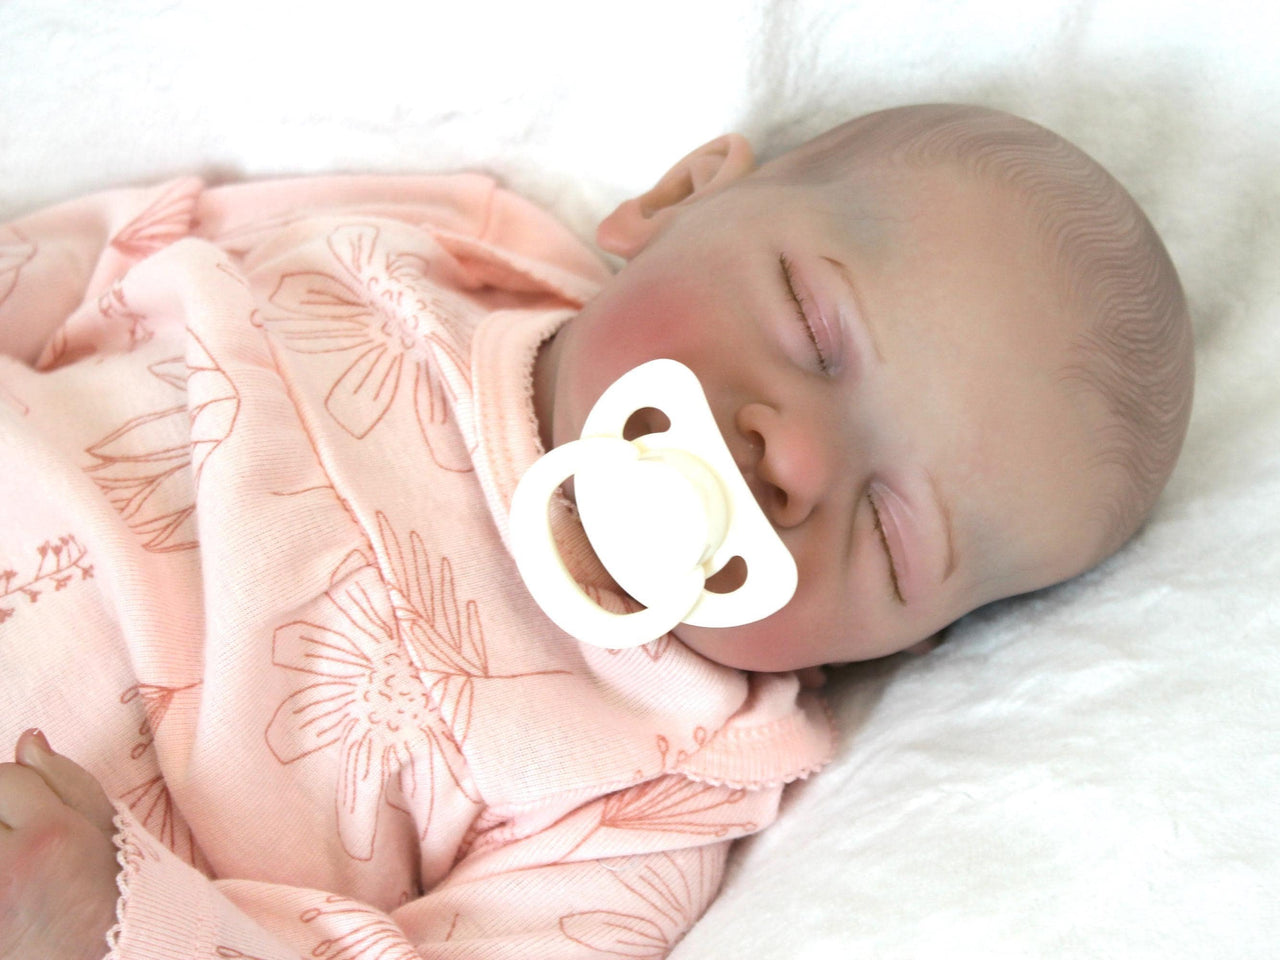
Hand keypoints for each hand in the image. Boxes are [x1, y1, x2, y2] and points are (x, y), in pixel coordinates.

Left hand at [0, 730, 119, 959]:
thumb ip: (63, 778)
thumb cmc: (111, 888)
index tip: (25, 803)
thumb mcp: (103, 827)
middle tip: (16, 825)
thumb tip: (26, 738)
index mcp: (49, 834)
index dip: (12, 784)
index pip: (3, 777)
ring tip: (16, 853)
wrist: (106, 954)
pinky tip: (11, 881)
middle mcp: (8, 865)